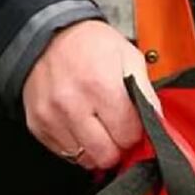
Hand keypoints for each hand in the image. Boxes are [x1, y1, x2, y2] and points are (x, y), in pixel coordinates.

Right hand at [22, 19, 158, 170]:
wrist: (50, 34)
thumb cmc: (91, 44)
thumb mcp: (129, 57)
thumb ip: (146, 93)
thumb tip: (157, 124)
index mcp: (100, 85)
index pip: (128, 136)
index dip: (135, 133)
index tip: (132, 124)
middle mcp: (73, 104)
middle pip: (106, 155)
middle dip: (117, 146)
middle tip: (116, 129)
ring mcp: (52, 116)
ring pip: (84, 159)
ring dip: (95, 148)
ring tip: (96, 124)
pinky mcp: (38, 124)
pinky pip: (63, 153)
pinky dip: (75, 144)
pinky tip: (79, 123)